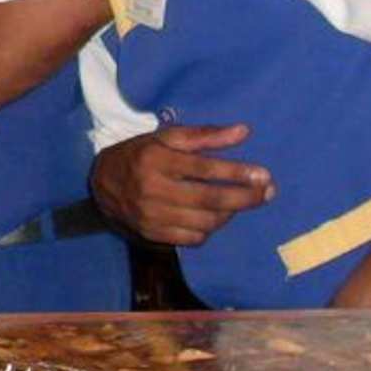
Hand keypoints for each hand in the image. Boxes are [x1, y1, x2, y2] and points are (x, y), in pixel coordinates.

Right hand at [90, 124, 273, 245]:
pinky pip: (193, 238)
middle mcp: (153, 189)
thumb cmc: (140, 154)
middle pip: (209, 199)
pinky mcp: (153, 235)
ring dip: (230, 213)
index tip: (264, 174)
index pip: (203, 168)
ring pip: (205, 222)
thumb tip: (244, 132)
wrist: (102, 184)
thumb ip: (204, 135)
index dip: (237, 172)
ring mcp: (152, 216)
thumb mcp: (166, 137)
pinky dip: (210, 229)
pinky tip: (216, 216)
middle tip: (268, 193)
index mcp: (156, 160)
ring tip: (240, 202)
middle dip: (245, 198)